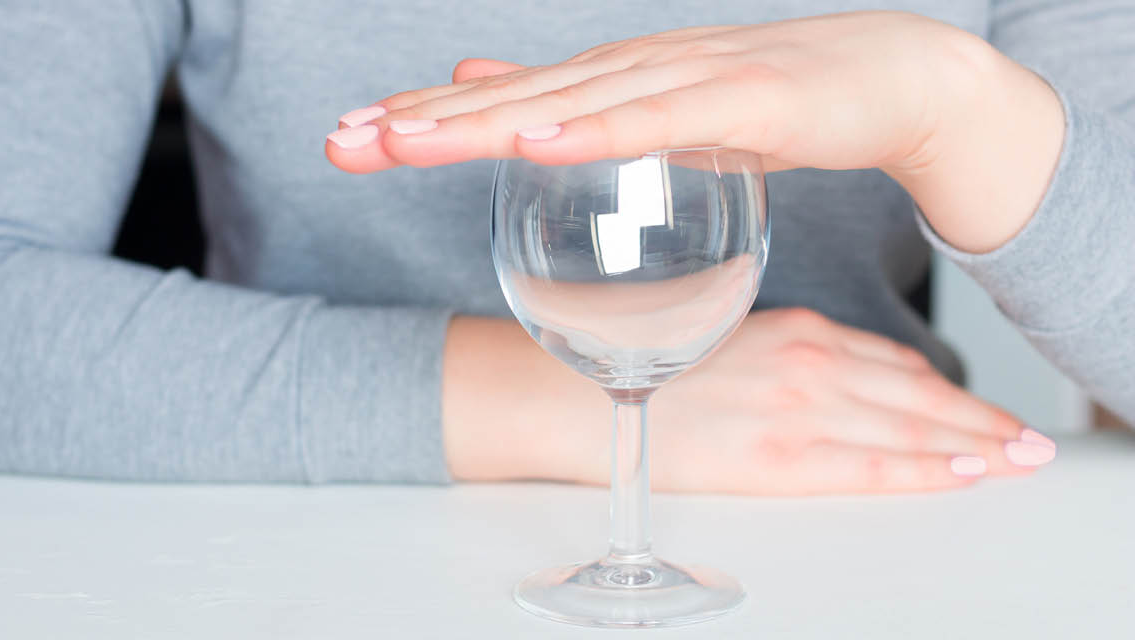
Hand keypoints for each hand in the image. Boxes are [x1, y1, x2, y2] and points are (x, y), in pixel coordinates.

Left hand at [326, 11, 1064, 253]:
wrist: (893, 81)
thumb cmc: (780, 105)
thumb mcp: (674, 120)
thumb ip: (599, 120)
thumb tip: (518, 113)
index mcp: (612, 84)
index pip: (500, 105)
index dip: (419, 119)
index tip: (347, 141)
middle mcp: (632, 71)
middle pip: (510, 101)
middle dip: (418, 122)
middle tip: (338, 141)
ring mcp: (683, 78)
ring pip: (566, 105)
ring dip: (479, 124)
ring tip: (401, 140)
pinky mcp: (740, 99)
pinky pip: (655, 119)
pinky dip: (592, 130)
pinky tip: (535, 140)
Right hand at [443, 309, 1055, 495]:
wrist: (573, 399)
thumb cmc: (634, 369)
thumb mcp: (719, 337)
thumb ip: (771, 350)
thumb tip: (808, 372)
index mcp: (791, 330)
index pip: (891, 362)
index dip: (944, 387)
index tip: (978, 404)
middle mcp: (806, 363)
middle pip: (915, 394)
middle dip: (977, 418)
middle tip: (1023, 438)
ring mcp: (797, 409)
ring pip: (908, 428)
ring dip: (969, 444)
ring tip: (1013, 458)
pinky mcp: (779, 457)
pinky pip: (872, 467)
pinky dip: (926, 469)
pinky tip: (963, 473)